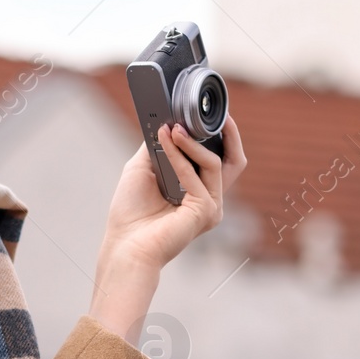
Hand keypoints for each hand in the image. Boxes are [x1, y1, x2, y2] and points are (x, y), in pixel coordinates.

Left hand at [88, 116, 245, 341]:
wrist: (125, 245)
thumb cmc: (131, 214)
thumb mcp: (143, 169)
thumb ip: (158, 146)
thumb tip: (165, 120)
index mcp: (197, 192)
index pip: (219, 160)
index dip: (218, 137)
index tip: (206, 114)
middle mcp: (210, 200)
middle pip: (234, 162)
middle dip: (230, 135)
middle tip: (218, 114)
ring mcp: (211, 207)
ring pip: (213, 163)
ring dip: (191, 141)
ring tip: (172, 128)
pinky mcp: (206, 211)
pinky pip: (196, 174)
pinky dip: (179, 156)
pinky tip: (167, 142)